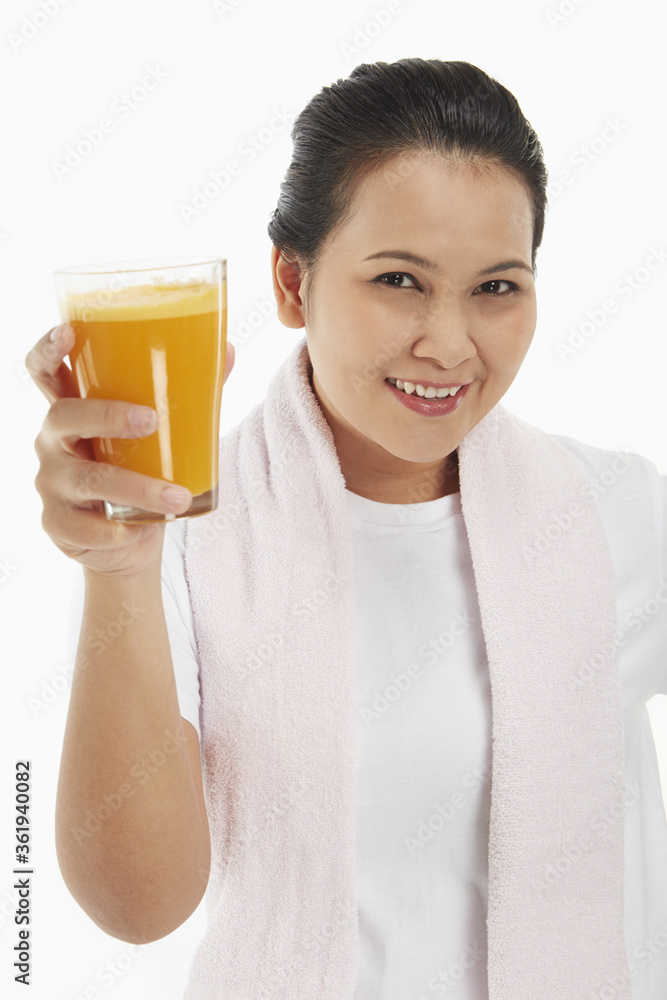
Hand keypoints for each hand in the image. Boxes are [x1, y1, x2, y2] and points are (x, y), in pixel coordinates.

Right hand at [25, 323, 235, 577]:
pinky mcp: (57, 524)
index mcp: (73, 411)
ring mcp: (51, 484)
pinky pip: (85, 527)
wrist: (128, 543)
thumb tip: (228, 350)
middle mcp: (54, 442)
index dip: (49, 349)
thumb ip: (189, 393)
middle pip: (63, 417)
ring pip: (88, 480)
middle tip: (151, 420)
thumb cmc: (143, 473)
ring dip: (137, 488)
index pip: (45, 372)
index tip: (69, 332)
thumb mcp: (161, 434)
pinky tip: (139, 530)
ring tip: (179, 497)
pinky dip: (117, 530)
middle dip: (107, 415)